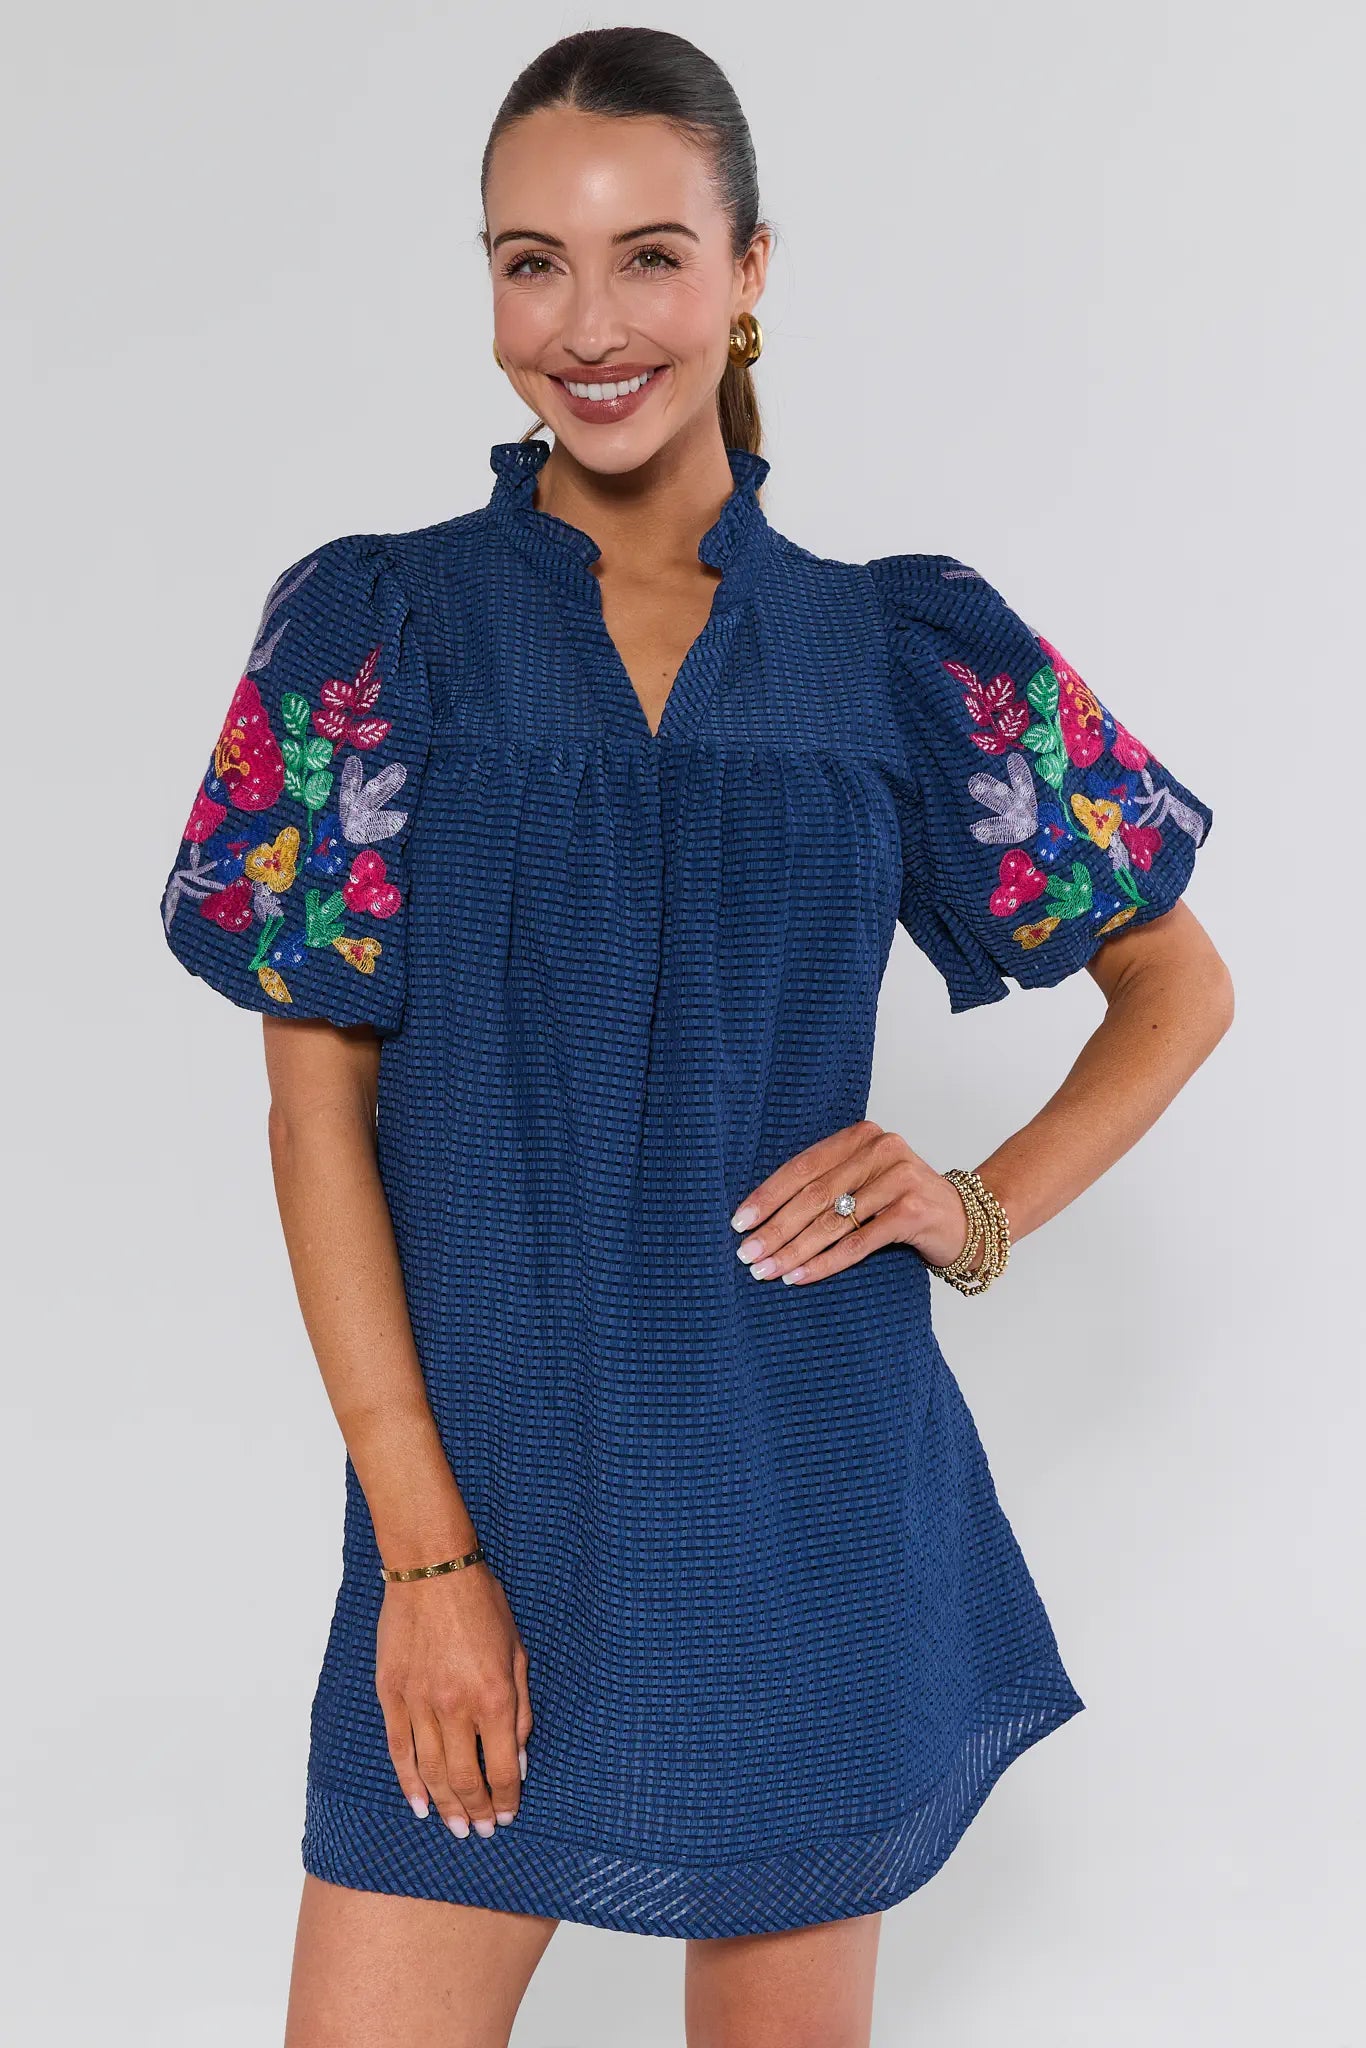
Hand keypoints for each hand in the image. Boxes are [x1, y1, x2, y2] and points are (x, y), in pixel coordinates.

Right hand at [375, 1561, 532, 1838]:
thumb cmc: (482, 1606)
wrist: (433, 1570)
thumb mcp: (518, 1652)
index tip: (508, 1816)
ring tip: (456, 1828)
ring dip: (445, 1807)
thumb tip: (518, 1759)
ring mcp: (419, 1703)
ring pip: (431, 1772)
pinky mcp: (392, 1695)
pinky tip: (419, 1804)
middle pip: (465, 1779)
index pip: (501, 1769)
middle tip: (481, 1832)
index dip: (506, 1799)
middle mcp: (456, 1708)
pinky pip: (401, 1750)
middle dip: (476, 1811)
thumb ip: (521, 1709)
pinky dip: (409, 1782)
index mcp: (494, 1697)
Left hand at [729, 1118, 980, 1284]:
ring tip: (765, 1270)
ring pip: (832, 1221)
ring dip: (793, 1250)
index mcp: (861, 1137)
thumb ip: (828, 1184)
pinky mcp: (912, 1211)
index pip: (803, 1166)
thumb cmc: (904, 1203)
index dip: (768, 1195)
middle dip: (775, 1228)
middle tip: (746, 1253)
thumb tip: (763, 1217)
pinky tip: (800, 1277)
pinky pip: (858, 1242)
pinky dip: (824, 1263)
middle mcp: (881, 1150)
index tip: (739, 1222)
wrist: (967, 1220)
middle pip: (813, 1195)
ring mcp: (899, 1179)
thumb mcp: (867, 1180)